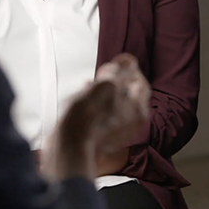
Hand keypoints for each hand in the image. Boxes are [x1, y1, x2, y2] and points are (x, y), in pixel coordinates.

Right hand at [40, 55, 149, 181]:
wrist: (69, 148)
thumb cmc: (88, 117)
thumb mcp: (106, 85)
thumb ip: (119, 70)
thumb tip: (128, 60)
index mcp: (138, 110)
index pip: (139, 82)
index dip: (128, 69)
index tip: (116, 63)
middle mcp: (132, 123)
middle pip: (127, 94)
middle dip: (114, 81)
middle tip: (101, 75)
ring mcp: (117, 131)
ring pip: (113, 104)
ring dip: (102, 92)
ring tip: (88, 86)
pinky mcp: (101, 137)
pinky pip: (101, 116)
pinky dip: (94, 106)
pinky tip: (82, 101)